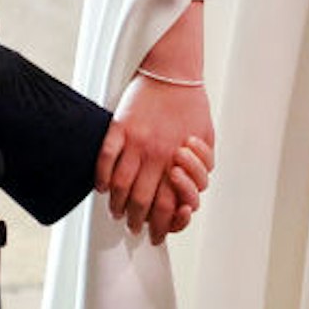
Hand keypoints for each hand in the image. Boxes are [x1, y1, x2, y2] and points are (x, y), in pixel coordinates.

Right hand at [97, 76, 214, 236]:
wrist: (174, 73)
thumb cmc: (191, 107)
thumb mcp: (207, 141)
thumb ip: (200, 169)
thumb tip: (190, 194)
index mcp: (180, 161)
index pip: (168, 206)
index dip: (162, 227)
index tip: (156, 235)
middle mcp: (157, 155)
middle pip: (144, 202)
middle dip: (138, 222)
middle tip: (134, 228)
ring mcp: (136, 142)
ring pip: (121, 185)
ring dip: (118, 205)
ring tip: (117, 213)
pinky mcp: (120, 127)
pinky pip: (105, 157)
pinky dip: (101, 176)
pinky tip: (102, 188)